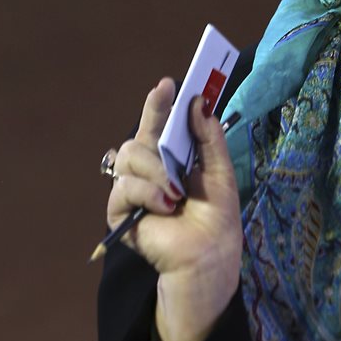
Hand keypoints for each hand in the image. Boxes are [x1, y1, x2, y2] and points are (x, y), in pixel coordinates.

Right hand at [106, 78, 241, 340]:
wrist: (208, 256)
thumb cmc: (216, 218)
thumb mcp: (220, 171)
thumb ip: (209, 138)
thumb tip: (200, 103)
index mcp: (170, 158)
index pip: (158, 124)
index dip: (158, 104)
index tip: (167, 84)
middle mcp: (147, 171)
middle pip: (137, 138)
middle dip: (157, 142)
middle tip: (176, 154)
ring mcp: (132, 190)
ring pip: (129, 157)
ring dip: (156, 173)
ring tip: (176, 194)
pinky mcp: (120, 211)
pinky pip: (124, 188)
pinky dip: (148, 193)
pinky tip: (166, 206)